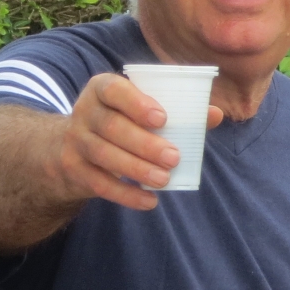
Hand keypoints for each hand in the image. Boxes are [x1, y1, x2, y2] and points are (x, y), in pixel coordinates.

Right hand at [52, 74, 221, 212]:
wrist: (73, 146)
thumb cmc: (122, 121)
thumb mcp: (141, 110)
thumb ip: (179, 111)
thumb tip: (215, 114)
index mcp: (103, 88)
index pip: (114, 89)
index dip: (136, 103)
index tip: (163, 119)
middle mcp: (84, 111)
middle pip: (112, 126)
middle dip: (144, 144)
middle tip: (174, 158)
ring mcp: (75, 140)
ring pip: (105, 155)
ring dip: (137, 169)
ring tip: (164, 180)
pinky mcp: (73, 168)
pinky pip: (99, 183)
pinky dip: (126, 195)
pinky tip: (149, 201)